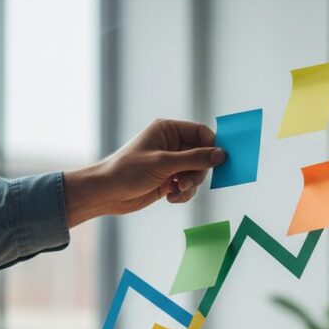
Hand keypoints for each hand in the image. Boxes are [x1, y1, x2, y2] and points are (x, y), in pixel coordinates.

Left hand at [63, 119, 224, 225]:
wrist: (108, 193)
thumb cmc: (129, 171)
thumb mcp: (164, 163)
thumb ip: (195, 159)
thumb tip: (221, 155)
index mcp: (168, 130)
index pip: (200, 133)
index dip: (212, 146)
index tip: (219, 161)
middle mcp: (171, 145)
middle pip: (201, 156)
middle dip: (197, 172)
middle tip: (185, 182)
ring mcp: (170, 164)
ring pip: (196, 173)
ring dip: (190, 185)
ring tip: (175, 191)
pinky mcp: (169, 180)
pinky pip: (188, 186)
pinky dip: (183, 194)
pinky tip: (170, 197)